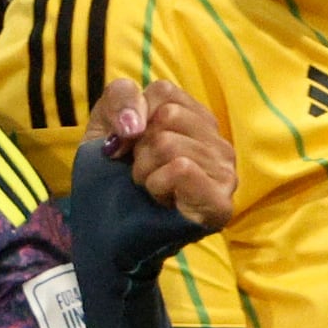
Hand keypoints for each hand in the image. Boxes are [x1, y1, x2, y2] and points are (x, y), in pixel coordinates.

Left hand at [87, 78, 237, 226]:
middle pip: (169, 114)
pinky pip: (182, 168)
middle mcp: (217, 143)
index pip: (164, 92)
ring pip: (170, 143)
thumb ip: (120, 99)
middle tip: (141, 173)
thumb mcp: (105, 126)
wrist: (103, 236)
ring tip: (151, 189)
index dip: (132, 118)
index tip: (125, 147)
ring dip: (144, 171)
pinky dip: (157, 185)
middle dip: (139, 147)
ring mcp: (224, 172)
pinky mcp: (219, 201)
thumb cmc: (110, 182)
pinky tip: (161, 201)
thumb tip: (137, 123)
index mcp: (195, 121)